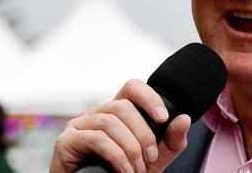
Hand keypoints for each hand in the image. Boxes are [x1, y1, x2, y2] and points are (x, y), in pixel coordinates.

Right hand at [50, 79, 190, 172]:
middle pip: (123, 106)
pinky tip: (124, 170)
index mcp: (117, 112)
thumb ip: (171, 140)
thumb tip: (184, 118)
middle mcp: (97, 113)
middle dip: (143, 133)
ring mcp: (79, 125)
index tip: (164, 118)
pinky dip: (115, 155)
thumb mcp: (155, 158)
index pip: (132, 87)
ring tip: (137, 168)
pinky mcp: (67, 141)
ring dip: (130, 147)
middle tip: (151, 157)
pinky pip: (95, 138)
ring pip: (110, 121)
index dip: (149, 97)